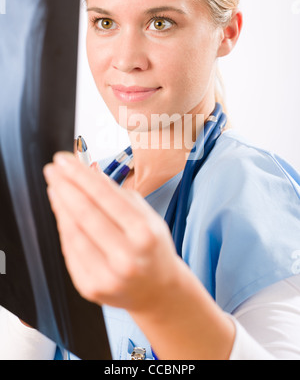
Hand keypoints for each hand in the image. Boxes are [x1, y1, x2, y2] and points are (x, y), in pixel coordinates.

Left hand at [43, 152, 180, 313]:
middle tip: (53, 169)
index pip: (104, 197)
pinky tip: (61, 211)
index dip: (80, 175)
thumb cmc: (153, 248)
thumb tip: (87, 173)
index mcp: (144, 235)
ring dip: (59, 205)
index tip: (64, 160)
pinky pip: (70, 251)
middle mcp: (126, 258)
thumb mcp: (148, 217)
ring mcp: (106, 276)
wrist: (157, 290)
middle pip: (85, 213)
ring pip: (73, 232)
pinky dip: (64, 227)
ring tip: (54, 186)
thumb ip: (119, 196)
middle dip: (65, 186)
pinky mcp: (90, 288)